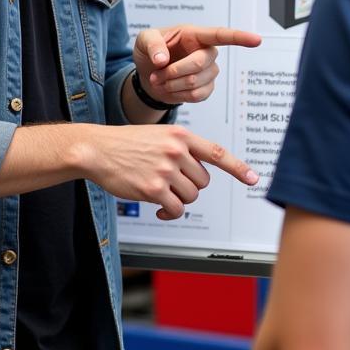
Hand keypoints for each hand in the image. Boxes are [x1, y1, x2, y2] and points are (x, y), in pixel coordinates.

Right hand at [81, 123, 258, 219]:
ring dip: (179, 200)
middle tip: (171, 184)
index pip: (216, 153)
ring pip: (191, 196)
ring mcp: (165, 170)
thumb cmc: (126, 144)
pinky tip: (159, 209)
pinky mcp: (153, 189)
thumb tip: (198, 173)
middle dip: (189, 187)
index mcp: (180, 136)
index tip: (253, 178)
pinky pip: (175, 209)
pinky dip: (170, 213)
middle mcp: (176, 151)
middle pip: (203, 182)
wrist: (97, 149)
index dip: (237, 167)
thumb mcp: (158, 135)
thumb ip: (180, 149)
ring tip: (161, 193)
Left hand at [132, 25, 261, 104]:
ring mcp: (209, 71)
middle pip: (199, 64)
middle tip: (156, 75)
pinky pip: (197, 96)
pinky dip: (178, 95)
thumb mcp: (143, 40)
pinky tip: (170, 89)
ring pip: (196, 82)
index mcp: (194, 34)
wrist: (149, 74)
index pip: (220, 35)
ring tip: (159, 81)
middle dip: (174, 72)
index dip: (239, 37)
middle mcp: (206, 52)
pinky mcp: (206, 88)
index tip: (257, 40)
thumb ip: (152, 44)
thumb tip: (162, 59)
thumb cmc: (150, 51)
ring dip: (172, 85)